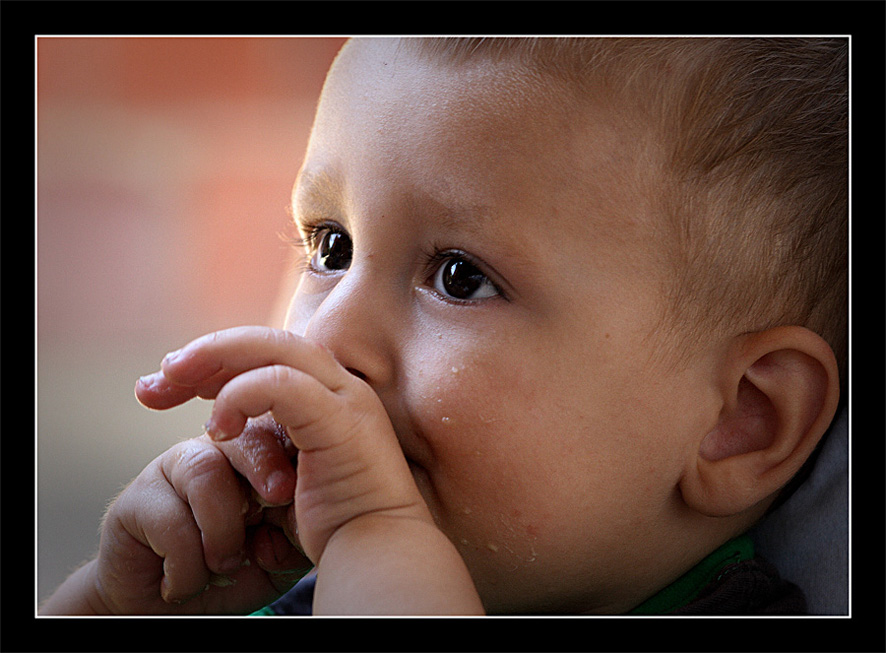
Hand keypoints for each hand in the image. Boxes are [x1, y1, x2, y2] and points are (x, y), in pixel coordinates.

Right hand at [60, 414, 310, 614]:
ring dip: (223, 531)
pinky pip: (171, 519)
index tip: (308, 476)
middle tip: (278, 495)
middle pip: (245, 436)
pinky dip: (187, 564)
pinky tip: (183, 582)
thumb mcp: (281, 556)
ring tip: (223, 566)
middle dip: (264, 464)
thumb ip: (299, 529)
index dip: (297, 446)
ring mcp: (175, 470)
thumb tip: (315, 509)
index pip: (283, 434)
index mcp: (259, 460)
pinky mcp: (137, 497)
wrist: (170, 612)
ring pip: (207, 472)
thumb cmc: (233, 574)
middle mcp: (218, 453)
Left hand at [135, 326, 432, 566]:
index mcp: (329, 394)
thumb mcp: (287, 473)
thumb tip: (215, 430)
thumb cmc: (334, 523)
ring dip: (214, 358)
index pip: (267, 355)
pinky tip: (217, 427)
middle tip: (154, 380)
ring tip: (170, 381)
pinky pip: (282, 384)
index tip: (164, 387)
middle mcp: (340, 385)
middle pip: (265, 341)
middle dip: (204, 353)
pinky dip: (241, 396)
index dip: (214, 361)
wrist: (377, 553)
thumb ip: (264, 443)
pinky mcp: (341, 419)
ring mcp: (345, 398)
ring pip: (273, 347)